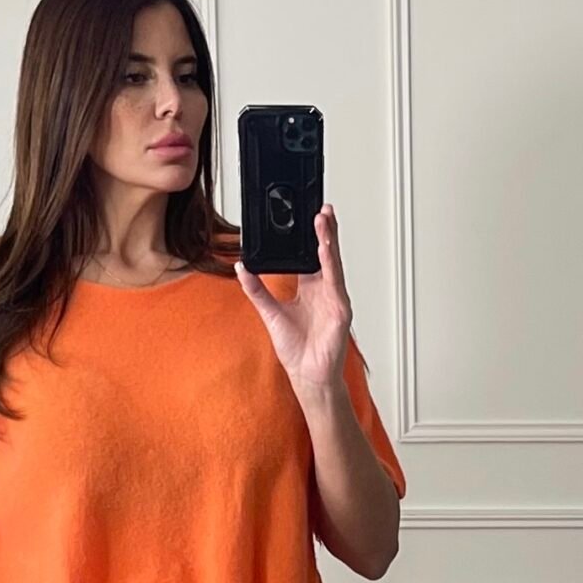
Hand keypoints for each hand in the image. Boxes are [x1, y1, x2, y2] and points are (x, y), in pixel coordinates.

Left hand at [233, 201, 350, 399]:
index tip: (305, 214)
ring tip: (323, 219)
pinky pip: (335, 283)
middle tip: (320, 207)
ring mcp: (335, 299)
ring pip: (333, 262)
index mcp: (310, 288)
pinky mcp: (340, 311)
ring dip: (328, 240)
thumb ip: (256, 289)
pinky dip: (331, 264)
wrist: (306, 375)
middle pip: (325, 253)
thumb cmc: (296, 349)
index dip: (309, 235)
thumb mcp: (269, 312)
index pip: (311, 255)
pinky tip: (326, 249)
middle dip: (324, 230)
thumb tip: (241, 267)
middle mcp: (324, 290)